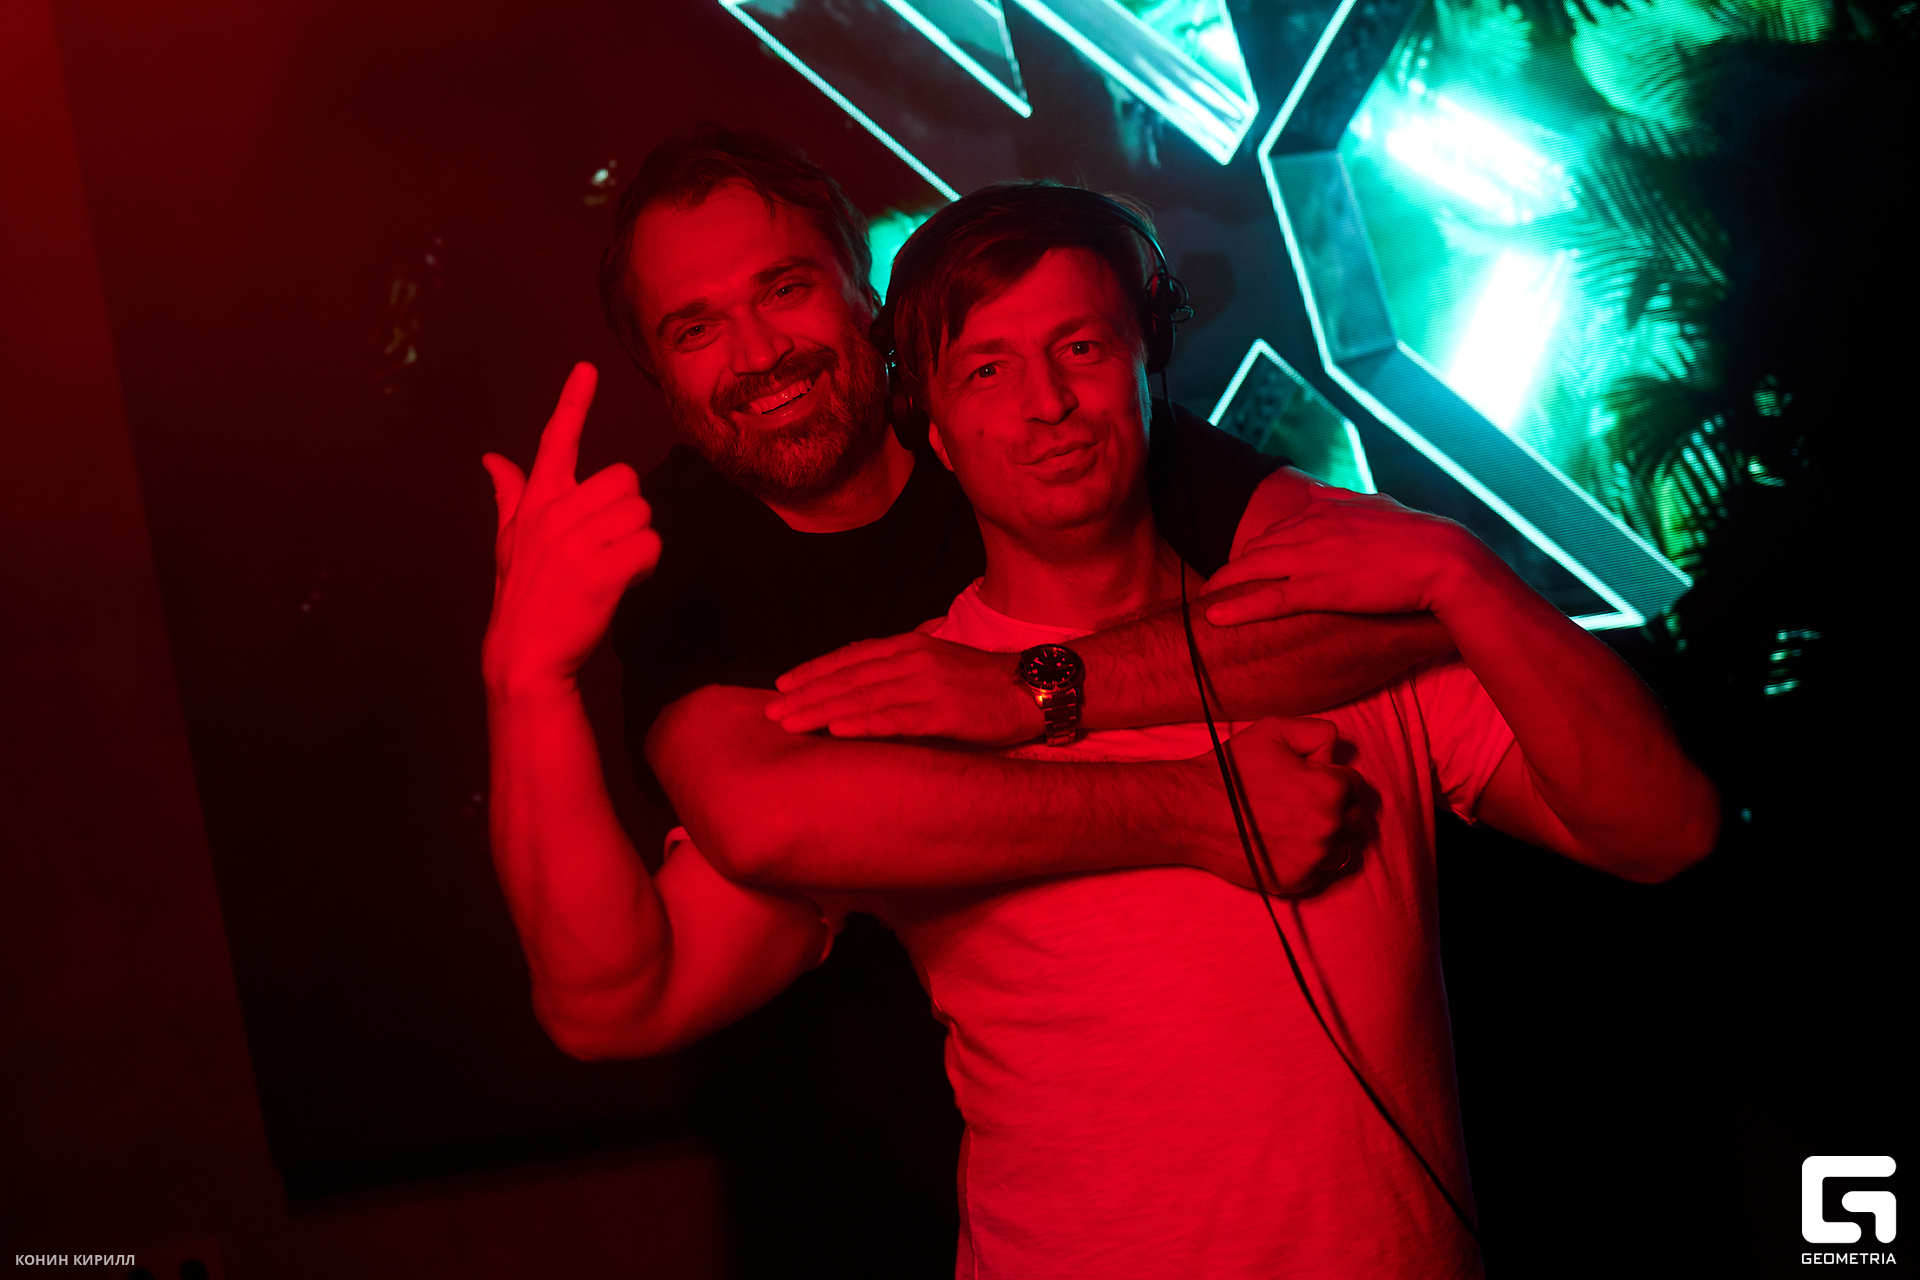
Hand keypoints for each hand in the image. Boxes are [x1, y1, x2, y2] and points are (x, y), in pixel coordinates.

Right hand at [481, 363, 661, 692]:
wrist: (525, 654)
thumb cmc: (523, 597)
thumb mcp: (508, 542)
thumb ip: (509, 495)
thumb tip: (492, 460)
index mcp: (536, 503)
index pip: (556, 441)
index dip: (573, 402)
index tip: (586, 369)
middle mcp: (555, 514)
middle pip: (625, 480)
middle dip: (628, 514)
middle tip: (607, 547)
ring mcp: (577, 542)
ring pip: (642, 514)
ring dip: (638, 543)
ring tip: (612, 569)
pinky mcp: (600, 572)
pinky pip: (650, 546)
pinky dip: (648, 566)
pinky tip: (626, 582)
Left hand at [764, 632, 1044, 745]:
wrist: (1031, 689)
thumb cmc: (981, 684)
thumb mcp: (935, 665)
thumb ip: (899, 671)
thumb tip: (860, 687)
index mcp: (908, 646)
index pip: (849, 657)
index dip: (812, 671)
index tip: (781, 685)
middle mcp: (911, 660)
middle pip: (846, 678)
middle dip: (805, 695)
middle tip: (770, 713)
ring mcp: (926, 684)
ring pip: (861, 698)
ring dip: (821, 711)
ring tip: (790, 724)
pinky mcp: (942, 712)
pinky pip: (894, 719)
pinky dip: (862, 724)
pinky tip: (836, 732)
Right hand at [1195, 716, 1371, 895]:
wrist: (1192, 812)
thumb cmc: (1232, 770)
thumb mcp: (1275, 730)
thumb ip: (1319, 733)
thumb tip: (1336, 753)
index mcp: (1330, 789)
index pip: (1355, 784)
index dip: (1330, 777)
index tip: (1306, 780)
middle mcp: (1329, 827)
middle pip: (1353, 817)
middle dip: (1333, 807)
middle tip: (1298, 802)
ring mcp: (1314, 859)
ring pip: (1340, 847)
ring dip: (1326, 837)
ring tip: (1293, 824)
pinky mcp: (1297, 881)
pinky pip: (1319, 871)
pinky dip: (1306, 860)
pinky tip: (1281, 844)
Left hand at [1202, 488, 1489, 626]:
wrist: (1443, 557)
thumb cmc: (1418, 535)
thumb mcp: (1375, 505)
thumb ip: (1341, 500)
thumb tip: (1317, 493)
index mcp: (1323, 510)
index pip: (1275, 530)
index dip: (1257, 551)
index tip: (1245, 565)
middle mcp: (1310, 530)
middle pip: (1256, 550)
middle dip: (1233, 569)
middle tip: (1215, 586)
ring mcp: (1313, 559)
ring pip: (1252, 571)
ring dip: (1224, 586)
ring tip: (1205, 601)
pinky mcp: (1320, 589)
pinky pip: (1267, 599)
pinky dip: (1237, 608)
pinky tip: (1213, 617)